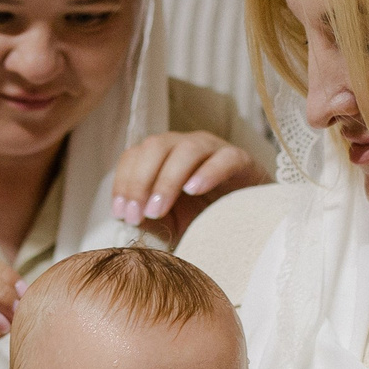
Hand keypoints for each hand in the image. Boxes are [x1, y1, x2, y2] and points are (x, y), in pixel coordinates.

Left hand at [111, 132, 268, 242]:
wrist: (246, 222)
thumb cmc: (202, 218)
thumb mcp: (168, 221)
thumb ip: (147, 217)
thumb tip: (125, 216)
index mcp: (162, 156)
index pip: (134, 155)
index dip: (124, 181)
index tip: (122, 212)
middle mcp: (184, 146)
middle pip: (156, 146)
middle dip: (141, 181)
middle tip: (139, 214)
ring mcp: (212, 149)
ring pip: (186, 150)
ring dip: (167, 180)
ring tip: (159, 209)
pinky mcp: (240, 159)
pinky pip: (224, 158)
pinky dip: (207, 172)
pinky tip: (193, 190)